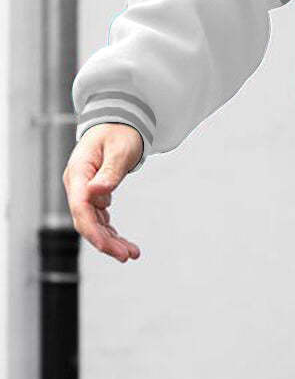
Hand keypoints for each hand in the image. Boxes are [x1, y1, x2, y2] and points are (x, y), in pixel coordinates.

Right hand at [63, 123, 143, 263]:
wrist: (119, 123)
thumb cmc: (119, 132)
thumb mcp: (119, 149)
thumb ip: (109, 172)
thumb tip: (96, 193)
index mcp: (78, 173)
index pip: (81, 208)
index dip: (93, 231)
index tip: (110, 247)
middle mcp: (78, 185)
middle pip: (85, 221)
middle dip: (105, 242)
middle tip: (128, 256)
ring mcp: (84, 192)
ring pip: (93, 224)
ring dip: (110, 241)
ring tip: (132, 254)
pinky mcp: (94, 196)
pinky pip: (100, 219)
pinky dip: (111, 232)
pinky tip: (126, 244)